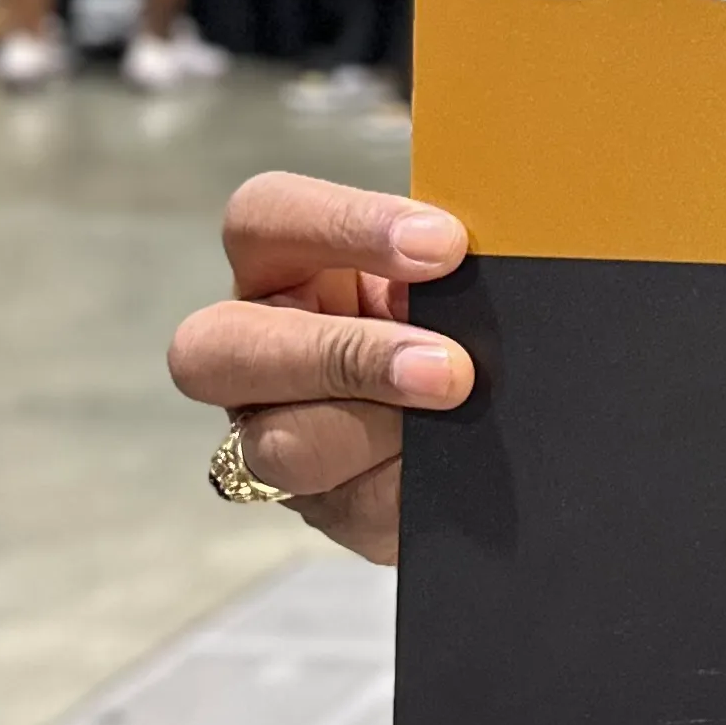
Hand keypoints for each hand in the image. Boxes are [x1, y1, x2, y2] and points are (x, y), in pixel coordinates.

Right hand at [168, 177, 472, 564]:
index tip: (445, 246)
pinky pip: (347, 506)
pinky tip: (457, 465)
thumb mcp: (459, 277)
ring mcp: (273, 435)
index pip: (264, 218)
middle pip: (215, 346)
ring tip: (456, 410)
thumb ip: (454, 259)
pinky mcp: (325, 506)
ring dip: (377, 426)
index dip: (344, 226)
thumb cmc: (473, 319)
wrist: (511, 423)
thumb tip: (475, 254)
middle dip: (340, 354)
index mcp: (285, 266)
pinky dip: (407, 484)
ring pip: (280, 443)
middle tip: (448, 365)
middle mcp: (256, 349)